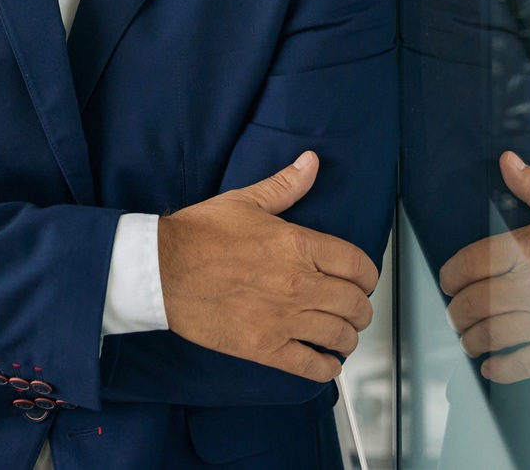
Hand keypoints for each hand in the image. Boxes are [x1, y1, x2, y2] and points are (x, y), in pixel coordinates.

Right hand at [156, 151, 379, 381]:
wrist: (161, 268)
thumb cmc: (199, 234)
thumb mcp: (245, 201)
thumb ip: (285, 185)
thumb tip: (310, 163)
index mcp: (298, 244)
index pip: (359, 266)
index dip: (368, 276)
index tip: (363, 281)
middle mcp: (299, 284)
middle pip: (355, 304)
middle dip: (360, 308)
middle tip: (354, 309)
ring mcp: (284, 319)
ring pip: (340, 336)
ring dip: (347, 337)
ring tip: (341, 335)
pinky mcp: (265, 346)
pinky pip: (310, 366)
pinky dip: (325, 367)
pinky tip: (325, 362)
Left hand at [437, 151, 529, 381]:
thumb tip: (507, 161)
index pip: (469, 264)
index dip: (451, 276)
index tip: (450, 281)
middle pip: (474, 304)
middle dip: (459, 311)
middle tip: (458, 313)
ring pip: (493, 336)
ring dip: (474, 340)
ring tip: (472, 339)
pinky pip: (525, 364)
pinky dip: (502, 368)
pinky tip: (493, 366)